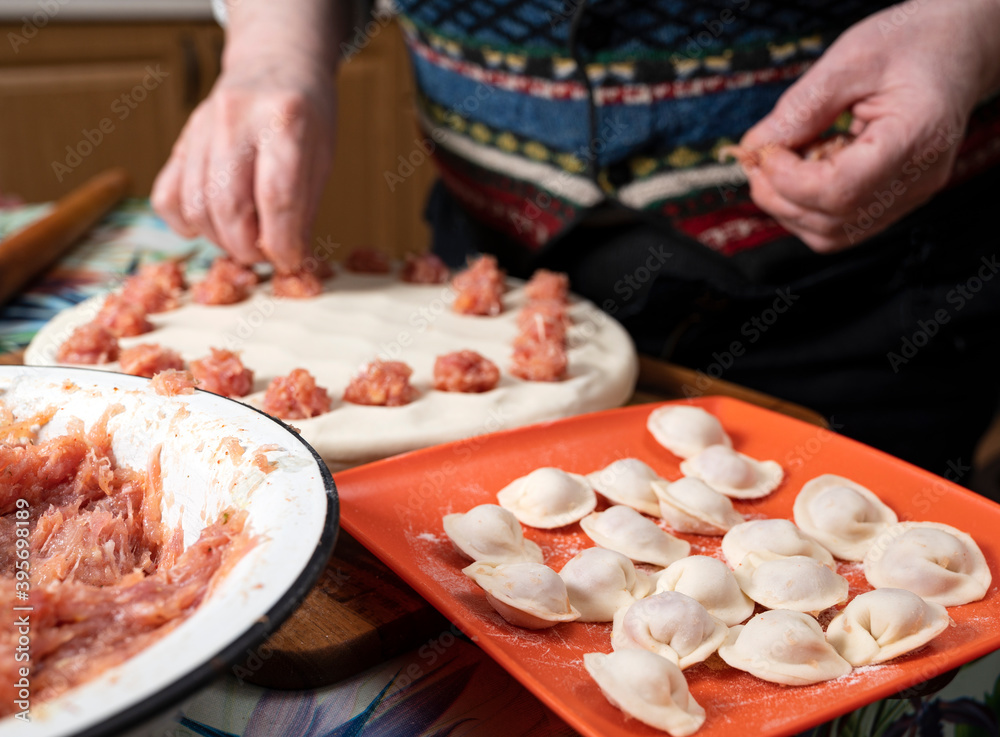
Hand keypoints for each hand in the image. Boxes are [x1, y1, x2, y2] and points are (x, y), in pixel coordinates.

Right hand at [152, 0, 340, 271]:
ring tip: (245, 240)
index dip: (282, 242)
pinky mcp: (180, 140)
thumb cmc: (305, 114)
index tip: (289, 262)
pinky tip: (210, 224)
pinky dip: (185, 223)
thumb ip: (303, 207)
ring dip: (221, 240)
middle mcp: (237, 121)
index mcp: (284, 121)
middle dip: (248, 248)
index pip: (277, 197)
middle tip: (265, 255)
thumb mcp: (321, 155)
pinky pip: (167, 196)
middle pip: (229, 206)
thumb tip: (290, 260)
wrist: (273, 63)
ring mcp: (201, 128)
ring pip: (196, 206)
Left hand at [739, 0, 999, 252]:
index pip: (841, 190)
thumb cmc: (913, 44)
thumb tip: (755, 146)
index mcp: (915, 137)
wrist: (958, 50)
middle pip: (831, 221)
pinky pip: (839, 227)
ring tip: (776, 163)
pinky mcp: (894, 202)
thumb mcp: (852, 59)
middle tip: (757, 158)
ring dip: (787, 206)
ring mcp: (908, 197)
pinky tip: (800, 171)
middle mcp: (918, 180)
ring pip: (830, 234)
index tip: (763, 152)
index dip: (790, 181)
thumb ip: (802, 107)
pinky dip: (805, 208)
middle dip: (779, 196)